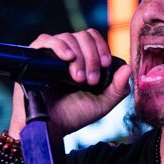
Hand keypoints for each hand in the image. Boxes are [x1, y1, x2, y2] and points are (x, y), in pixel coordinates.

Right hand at [8, 30, 131, 137]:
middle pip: (82, 36)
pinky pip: (45, 39)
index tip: (105, 64)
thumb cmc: (75, 115)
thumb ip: (119, 88)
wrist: (52, 127)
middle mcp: (67, 53)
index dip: (101, 47)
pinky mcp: (35, 57)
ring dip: (78, 56)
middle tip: (90, 80)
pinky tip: (67, 57)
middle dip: (91, 57)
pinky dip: (59, 45)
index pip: (93, 38)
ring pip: (67, 37)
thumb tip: (128, 68)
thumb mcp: (103, 103)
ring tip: (78, 78)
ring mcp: (51, 54)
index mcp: (83, 59)